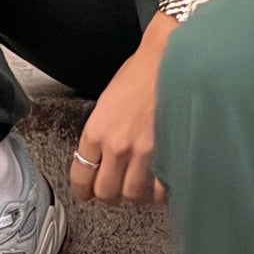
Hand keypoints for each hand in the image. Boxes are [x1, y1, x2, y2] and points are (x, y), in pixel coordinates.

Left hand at [71, 22, 170, 202]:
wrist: (172, 59)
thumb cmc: (142, 71)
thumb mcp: (108, 99)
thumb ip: (102, 129)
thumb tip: (102, 153)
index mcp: (96, 130)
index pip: (81, 174)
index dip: (83, 189)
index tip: (87, 193)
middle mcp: (116, 145)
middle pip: (106, 191)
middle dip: (109, 195)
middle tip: (116, 190)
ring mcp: (143, 152)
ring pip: (133, 194)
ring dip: (136, 195)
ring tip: (140, 188)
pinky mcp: (168, 154)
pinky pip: (160, 188)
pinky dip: (160, 191)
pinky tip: (161, 183)